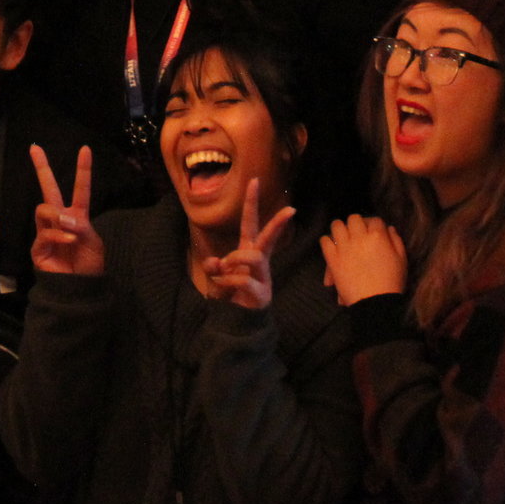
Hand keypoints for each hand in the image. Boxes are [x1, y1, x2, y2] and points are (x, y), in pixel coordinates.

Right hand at [30, 145, 104, 276]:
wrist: (79, 290)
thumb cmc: (89, 266)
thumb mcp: (94, 243)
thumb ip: (81, 226)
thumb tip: (63, 216)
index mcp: (77, 216)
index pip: (80, 189)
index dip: (83, 170)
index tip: (85, 149)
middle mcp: (60, 220)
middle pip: (49, 189)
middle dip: (42, 168)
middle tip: (35, 148)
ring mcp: (47, 232)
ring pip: (42, 208)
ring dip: (56, 215)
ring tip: (69, 228)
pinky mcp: (38, 247)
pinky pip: (44, 233)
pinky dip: (58, 235)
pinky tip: (69, 240)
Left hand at [201, 179, 294, 310]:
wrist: (237, 323)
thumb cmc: (231, 294)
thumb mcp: (217, 277)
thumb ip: (214, 267)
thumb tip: (214, 262)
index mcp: (248, 251)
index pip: (250, 222)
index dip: (250, 202)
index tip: (254, 180)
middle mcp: (258, 260)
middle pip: (268, 237)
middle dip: (278, 223)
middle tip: (291, 210)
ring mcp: (263, 276)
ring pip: (253, 256)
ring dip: (234, 259)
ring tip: (223, 268)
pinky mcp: (262, 293)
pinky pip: (243, 279)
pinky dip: (227, 281)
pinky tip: (222, 287)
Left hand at [320, 216, 408, 306]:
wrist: (375, 302)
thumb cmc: (392, 282)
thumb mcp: (402, 260)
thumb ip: (396, 241)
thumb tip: (389, 228)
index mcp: (378, 236)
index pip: (374, 219)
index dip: (374, 225)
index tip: (373, 232)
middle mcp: (360, 237)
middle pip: (354, 218)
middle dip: (357, 224)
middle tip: (357, 233)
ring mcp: (344, 247)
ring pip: (337, 225)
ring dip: (340, 229)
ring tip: (343, 237)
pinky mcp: (332, 258)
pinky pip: (324, 241)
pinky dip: (327, 242)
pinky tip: (333, 248)